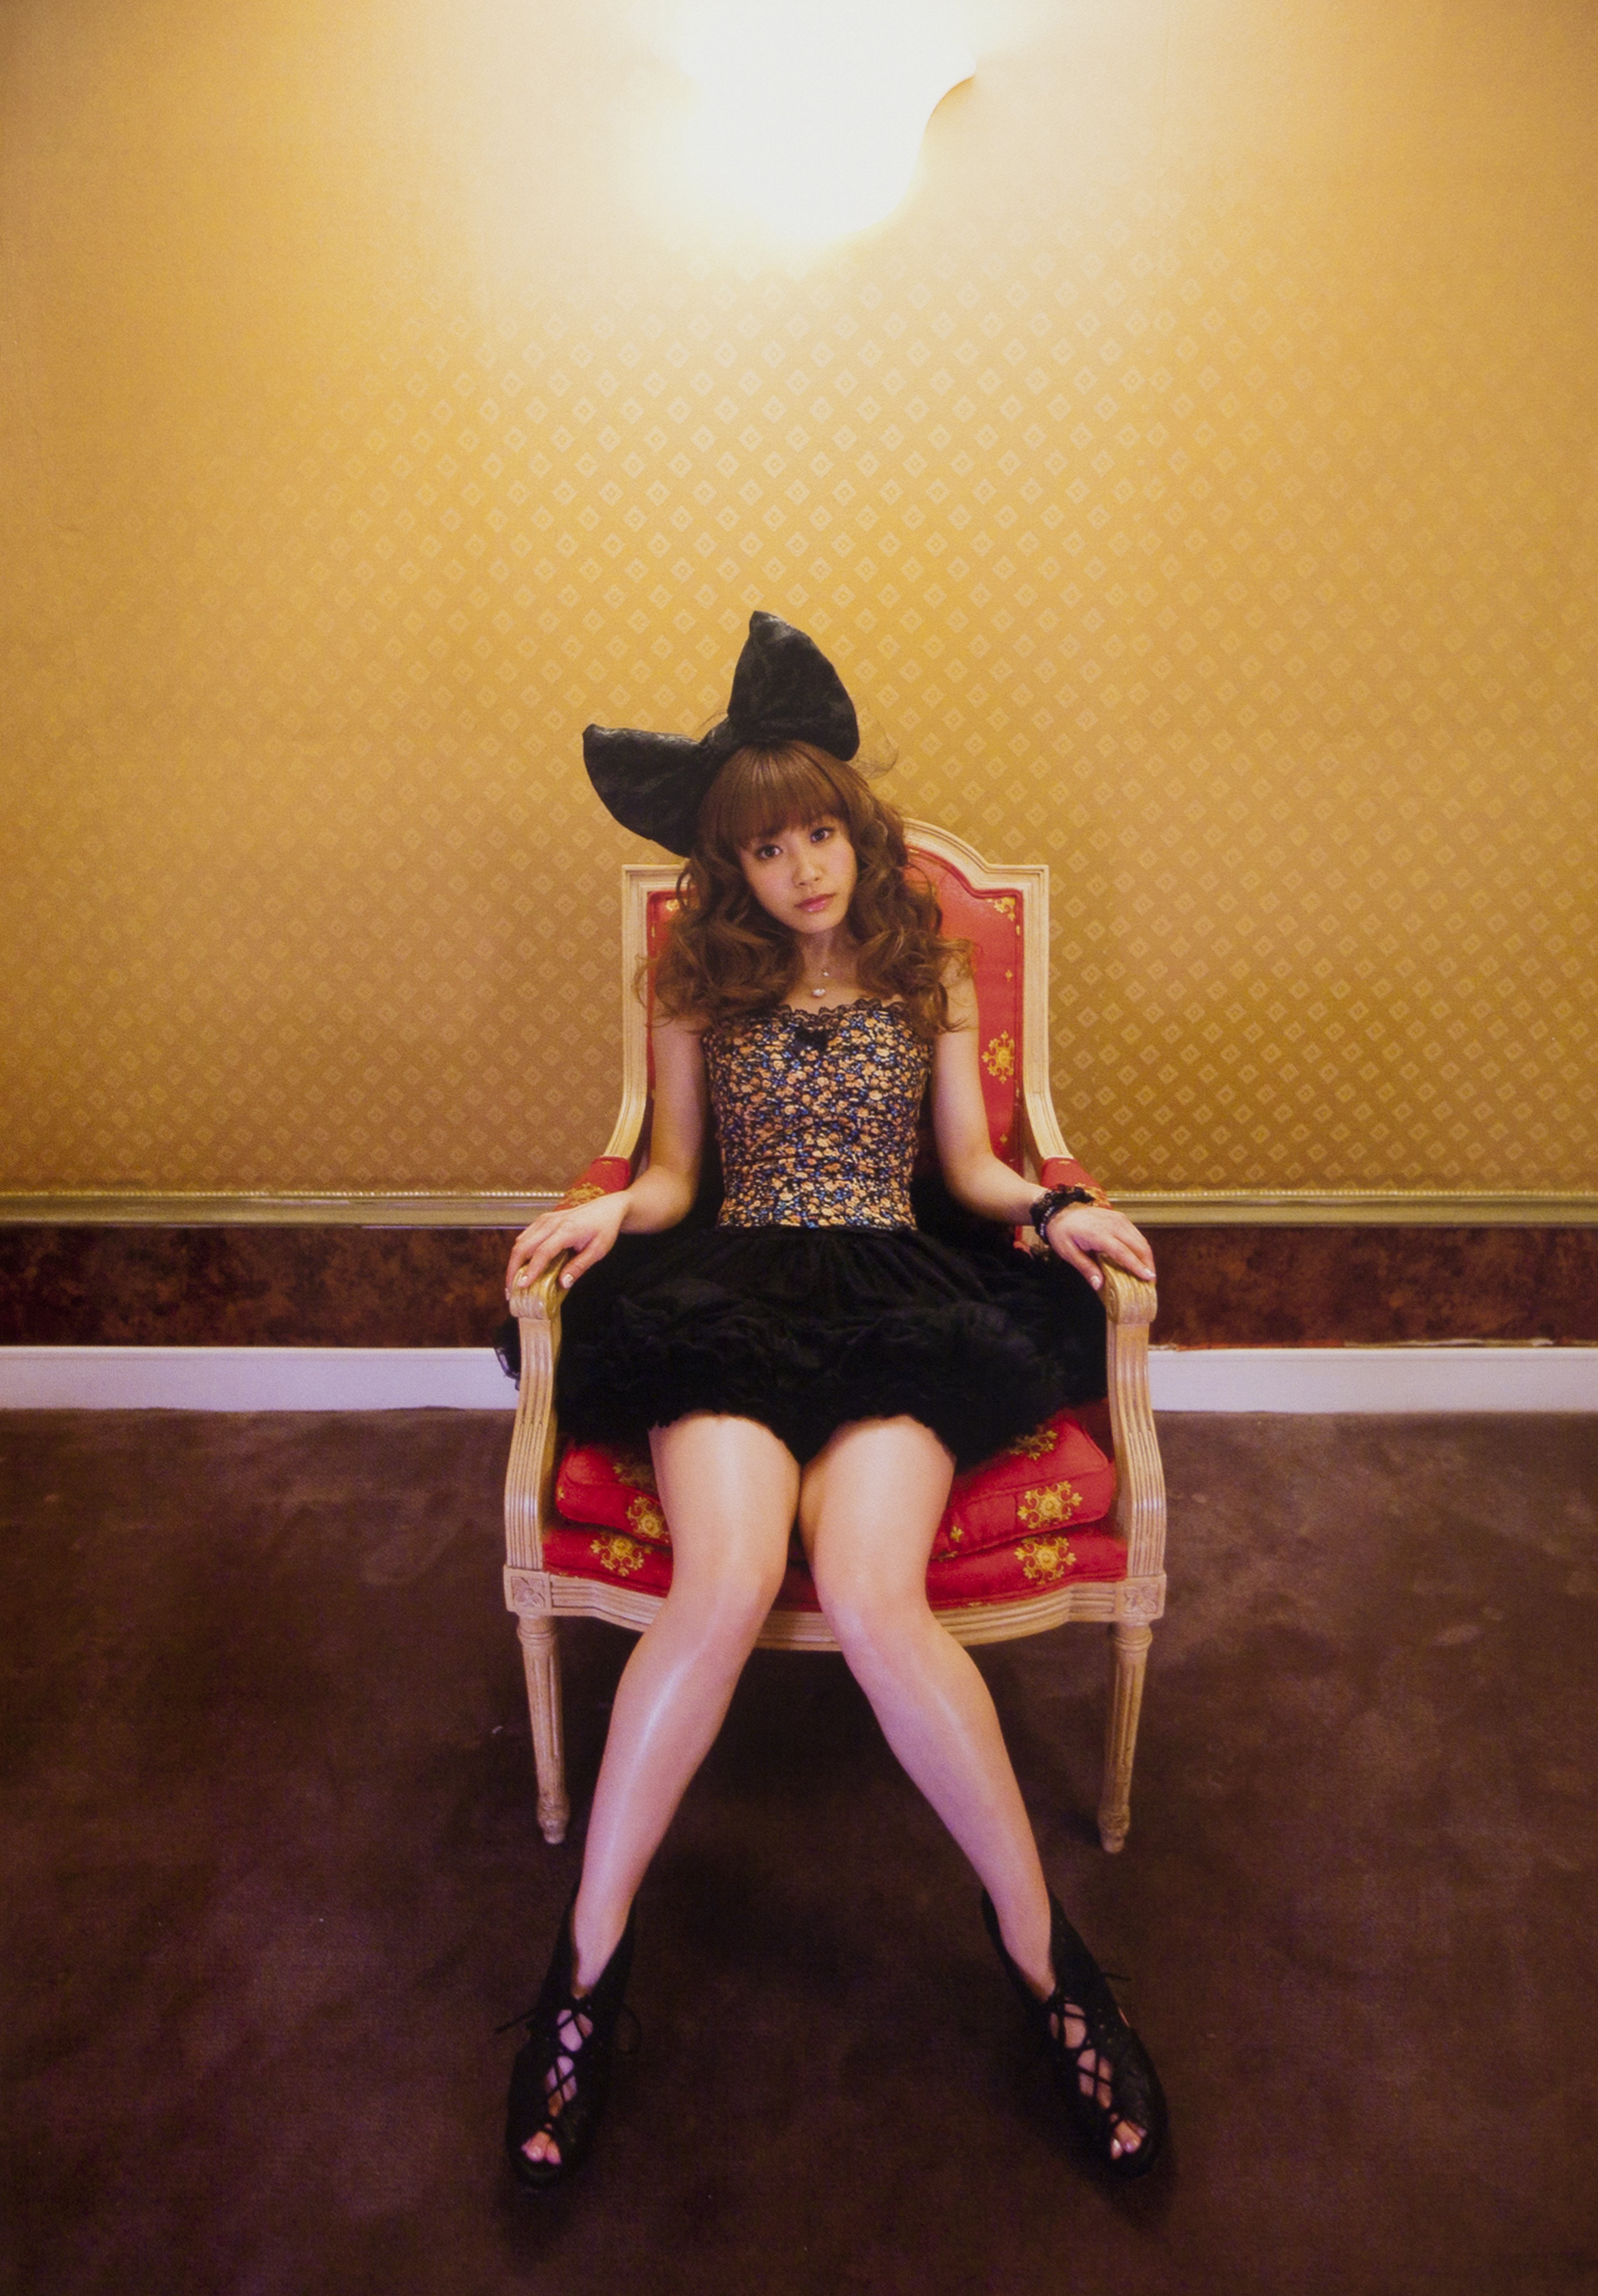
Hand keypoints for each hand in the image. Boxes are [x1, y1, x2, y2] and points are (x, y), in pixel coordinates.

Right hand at [505, 1192, 628, 1297]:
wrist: (606, 1208)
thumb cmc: (604, 1228)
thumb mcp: (598, 1250)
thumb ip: (579, 1266)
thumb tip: (563, 1283)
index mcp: (567, 1230)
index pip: (543, 1252)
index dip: (531, 1270)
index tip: (522, 1285)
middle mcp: (551, 1223)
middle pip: (523, 1246)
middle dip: (513, 1270)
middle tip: (511, 1291)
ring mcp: (545, 1220)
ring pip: (520, 1242)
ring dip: (513, 1263)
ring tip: (514, 1283)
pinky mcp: (542, 1220)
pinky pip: (525, 1237)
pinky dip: (519, 1253)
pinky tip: (521, 1268)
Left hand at [1044, 1205, 1154, 1292]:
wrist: (1060, 1210)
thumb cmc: (1062, 1232)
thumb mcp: (1068, 1252)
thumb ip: (1085, 1268)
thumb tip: (1099, 1285)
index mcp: (1098, 1234)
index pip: (1122, 1252)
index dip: (1136, 1266)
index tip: (1148, 1277)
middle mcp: (1112, 1224)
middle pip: (1138, 1245)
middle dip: (1147, 1263)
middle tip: (1150, 1280)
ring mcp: (1118, 1219)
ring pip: (1140, 1239)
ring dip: (1146, 1256)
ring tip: (1147, 1272)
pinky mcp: (1120, 1218)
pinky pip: (1136, 1234)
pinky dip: (1141, 1247)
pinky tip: (1140, 1259)